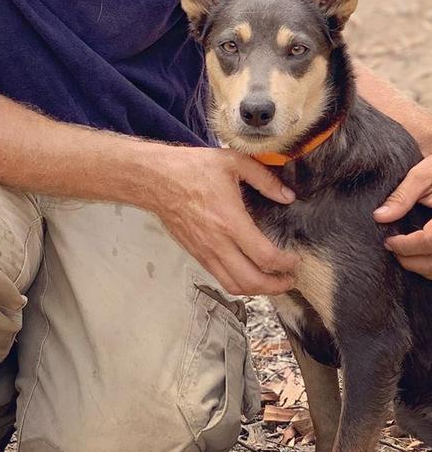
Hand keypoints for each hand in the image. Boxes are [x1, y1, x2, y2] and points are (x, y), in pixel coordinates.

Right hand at [153, 147, 298, 295]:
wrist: (156, 179)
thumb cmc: (192, 168)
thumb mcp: (233, 161)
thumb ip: (264, 178)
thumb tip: (287, 196)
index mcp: (230, 221)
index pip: (264, 256)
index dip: (285, 264)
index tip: (295, 260)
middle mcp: (217, 243)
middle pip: (251, 281)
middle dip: (276, 286)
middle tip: (289, 279)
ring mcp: (204, 251)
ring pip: (234, 286)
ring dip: (257, 290)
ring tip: (272, 282)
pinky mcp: (195, 253)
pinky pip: (219, 277)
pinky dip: (238, 282)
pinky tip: (247, 272)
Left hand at [373, 155, 431, 278]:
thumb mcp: (426, 175)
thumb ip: (403, 195)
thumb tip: (379, 216)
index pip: (428, 242)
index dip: (405, 246)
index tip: (388, 242)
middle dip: (410, 260)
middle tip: (392, 248)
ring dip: (422, 267)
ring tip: (405, 252)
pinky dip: (431, 265)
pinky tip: (421, 254)